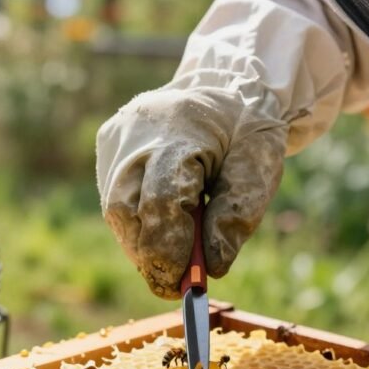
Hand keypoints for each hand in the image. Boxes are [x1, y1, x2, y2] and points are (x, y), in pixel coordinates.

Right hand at [96, 84, 286, 298]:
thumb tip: (213, 267)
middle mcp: (136, 133)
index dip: (168, 249)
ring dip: (142, 243)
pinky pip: (115, 198)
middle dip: (149, 254)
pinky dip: (137, 224)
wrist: (225, 82)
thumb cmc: (246, 128)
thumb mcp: (260, 165)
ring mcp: (116, 139)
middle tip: (174, 283)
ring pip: (115, 209)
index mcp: (178, 132)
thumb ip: (238, 213)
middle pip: (125, 209)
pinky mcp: (108, 147)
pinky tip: (161, 227)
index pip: (161, 201)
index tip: (185, 285)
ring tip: (173, 253)